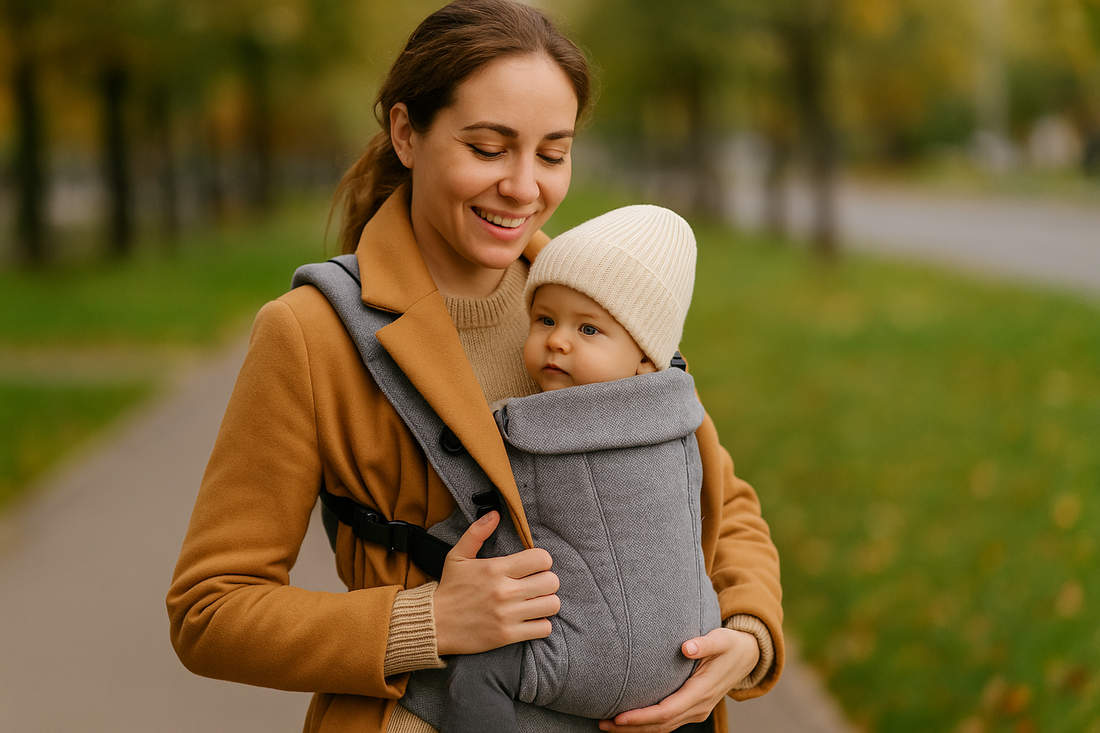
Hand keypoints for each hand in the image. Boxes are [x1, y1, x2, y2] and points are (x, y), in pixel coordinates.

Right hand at [434, 511, 560, 655]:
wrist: (434, 624)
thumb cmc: (450, 589)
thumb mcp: (457, 556)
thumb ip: (477, 532)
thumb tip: (495, 514)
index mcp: (496, 569)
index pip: (541, 559)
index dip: (542, 561)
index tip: (534, 566)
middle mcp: (505, 591)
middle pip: (551, 582)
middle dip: (547, 581)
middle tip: (536, 584)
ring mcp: (508, 614)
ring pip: (551, 605)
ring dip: (546, 602)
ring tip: (535, 601)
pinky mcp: (508, 635)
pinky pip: (543, 628)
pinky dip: (540, 624)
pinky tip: (530, 619)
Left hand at [598, 627, 759, 732]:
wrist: (748, 657)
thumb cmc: (731, 645)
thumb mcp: (721, 639)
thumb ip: (705, 643)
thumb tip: (687, 647)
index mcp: (701, 692)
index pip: (666, 712)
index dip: (642, 717)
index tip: (619, 716)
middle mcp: (698, 707)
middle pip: (660, 726)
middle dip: (631, 728)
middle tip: (603, 724)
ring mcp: (696, 711)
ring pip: (663, 728)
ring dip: (636, 729)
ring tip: (609, 724)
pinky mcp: (693, 708)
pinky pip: (668, 722)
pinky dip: (648, 724)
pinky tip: (630, 720)